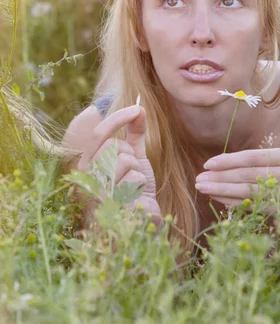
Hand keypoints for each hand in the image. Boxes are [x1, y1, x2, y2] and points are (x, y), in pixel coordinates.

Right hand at [77, 105, 160, 224]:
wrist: (141, 224)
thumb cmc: (134, 192)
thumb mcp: (135, 158)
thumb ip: (134, 134)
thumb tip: (139, 108)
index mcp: (88, 164)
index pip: (99, 133)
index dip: (119, 117)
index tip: (137, 108)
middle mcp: (86, 177)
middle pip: (112, 145)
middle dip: (130, 154)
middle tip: (132, 171)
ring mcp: (95, 191)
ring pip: (124, 160)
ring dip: (137, 171)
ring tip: (132, 187)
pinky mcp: (109, 203)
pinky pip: (133, 178)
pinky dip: (141, 185)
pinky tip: (135, 198)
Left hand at [195, 148, 279, 209]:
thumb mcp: (277, 163)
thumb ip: (254, 162)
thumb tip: (217, 166)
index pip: (251, 157)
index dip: (228, 160)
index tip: (208, 163)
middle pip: (247, 175)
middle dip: (220, 177)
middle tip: (199, 178)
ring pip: (248, 191)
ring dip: (222, 190)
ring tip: (204, 188)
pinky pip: (252, 206)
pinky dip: (232, 202)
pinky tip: (218, 198)